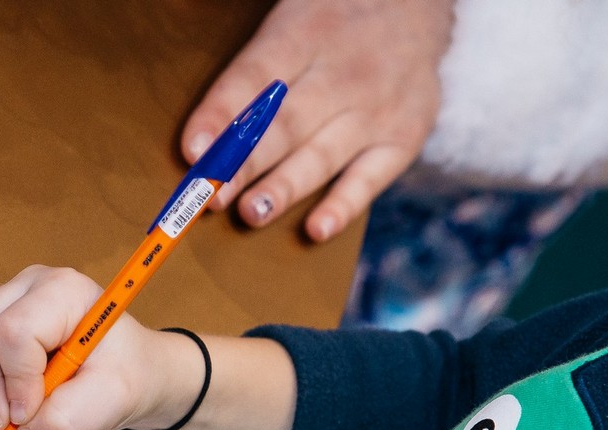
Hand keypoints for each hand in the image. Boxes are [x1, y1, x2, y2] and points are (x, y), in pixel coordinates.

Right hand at [0, 265, 205, 429]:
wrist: (130, 371)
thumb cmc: (126, 376)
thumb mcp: (111, 402)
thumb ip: (66, 421)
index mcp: (63, 291)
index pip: (15, 331)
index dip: (16, 380)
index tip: (30, 417)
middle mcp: (27, 287)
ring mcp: (6, 303)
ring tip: (9, 429)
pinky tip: (6, 417)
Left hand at [182, 0, 453, 240]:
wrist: (414, 10)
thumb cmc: (329, 28)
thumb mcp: (289, 25)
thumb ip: (250, 72)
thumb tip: (202, 136)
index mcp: (305, 35)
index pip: (255, 76)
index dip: (222, 115)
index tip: (193, 151)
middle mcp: (343, 73)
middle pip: (286, 124)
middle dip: (244, 164)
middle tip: (211, 195)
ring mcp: (375, 110)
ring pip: (321, 156)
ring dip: (283, 188)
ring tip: (250, 213)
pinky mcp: (402, 140)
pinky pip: (369, 180)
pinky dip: (343, 206)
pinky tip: (316, 230)